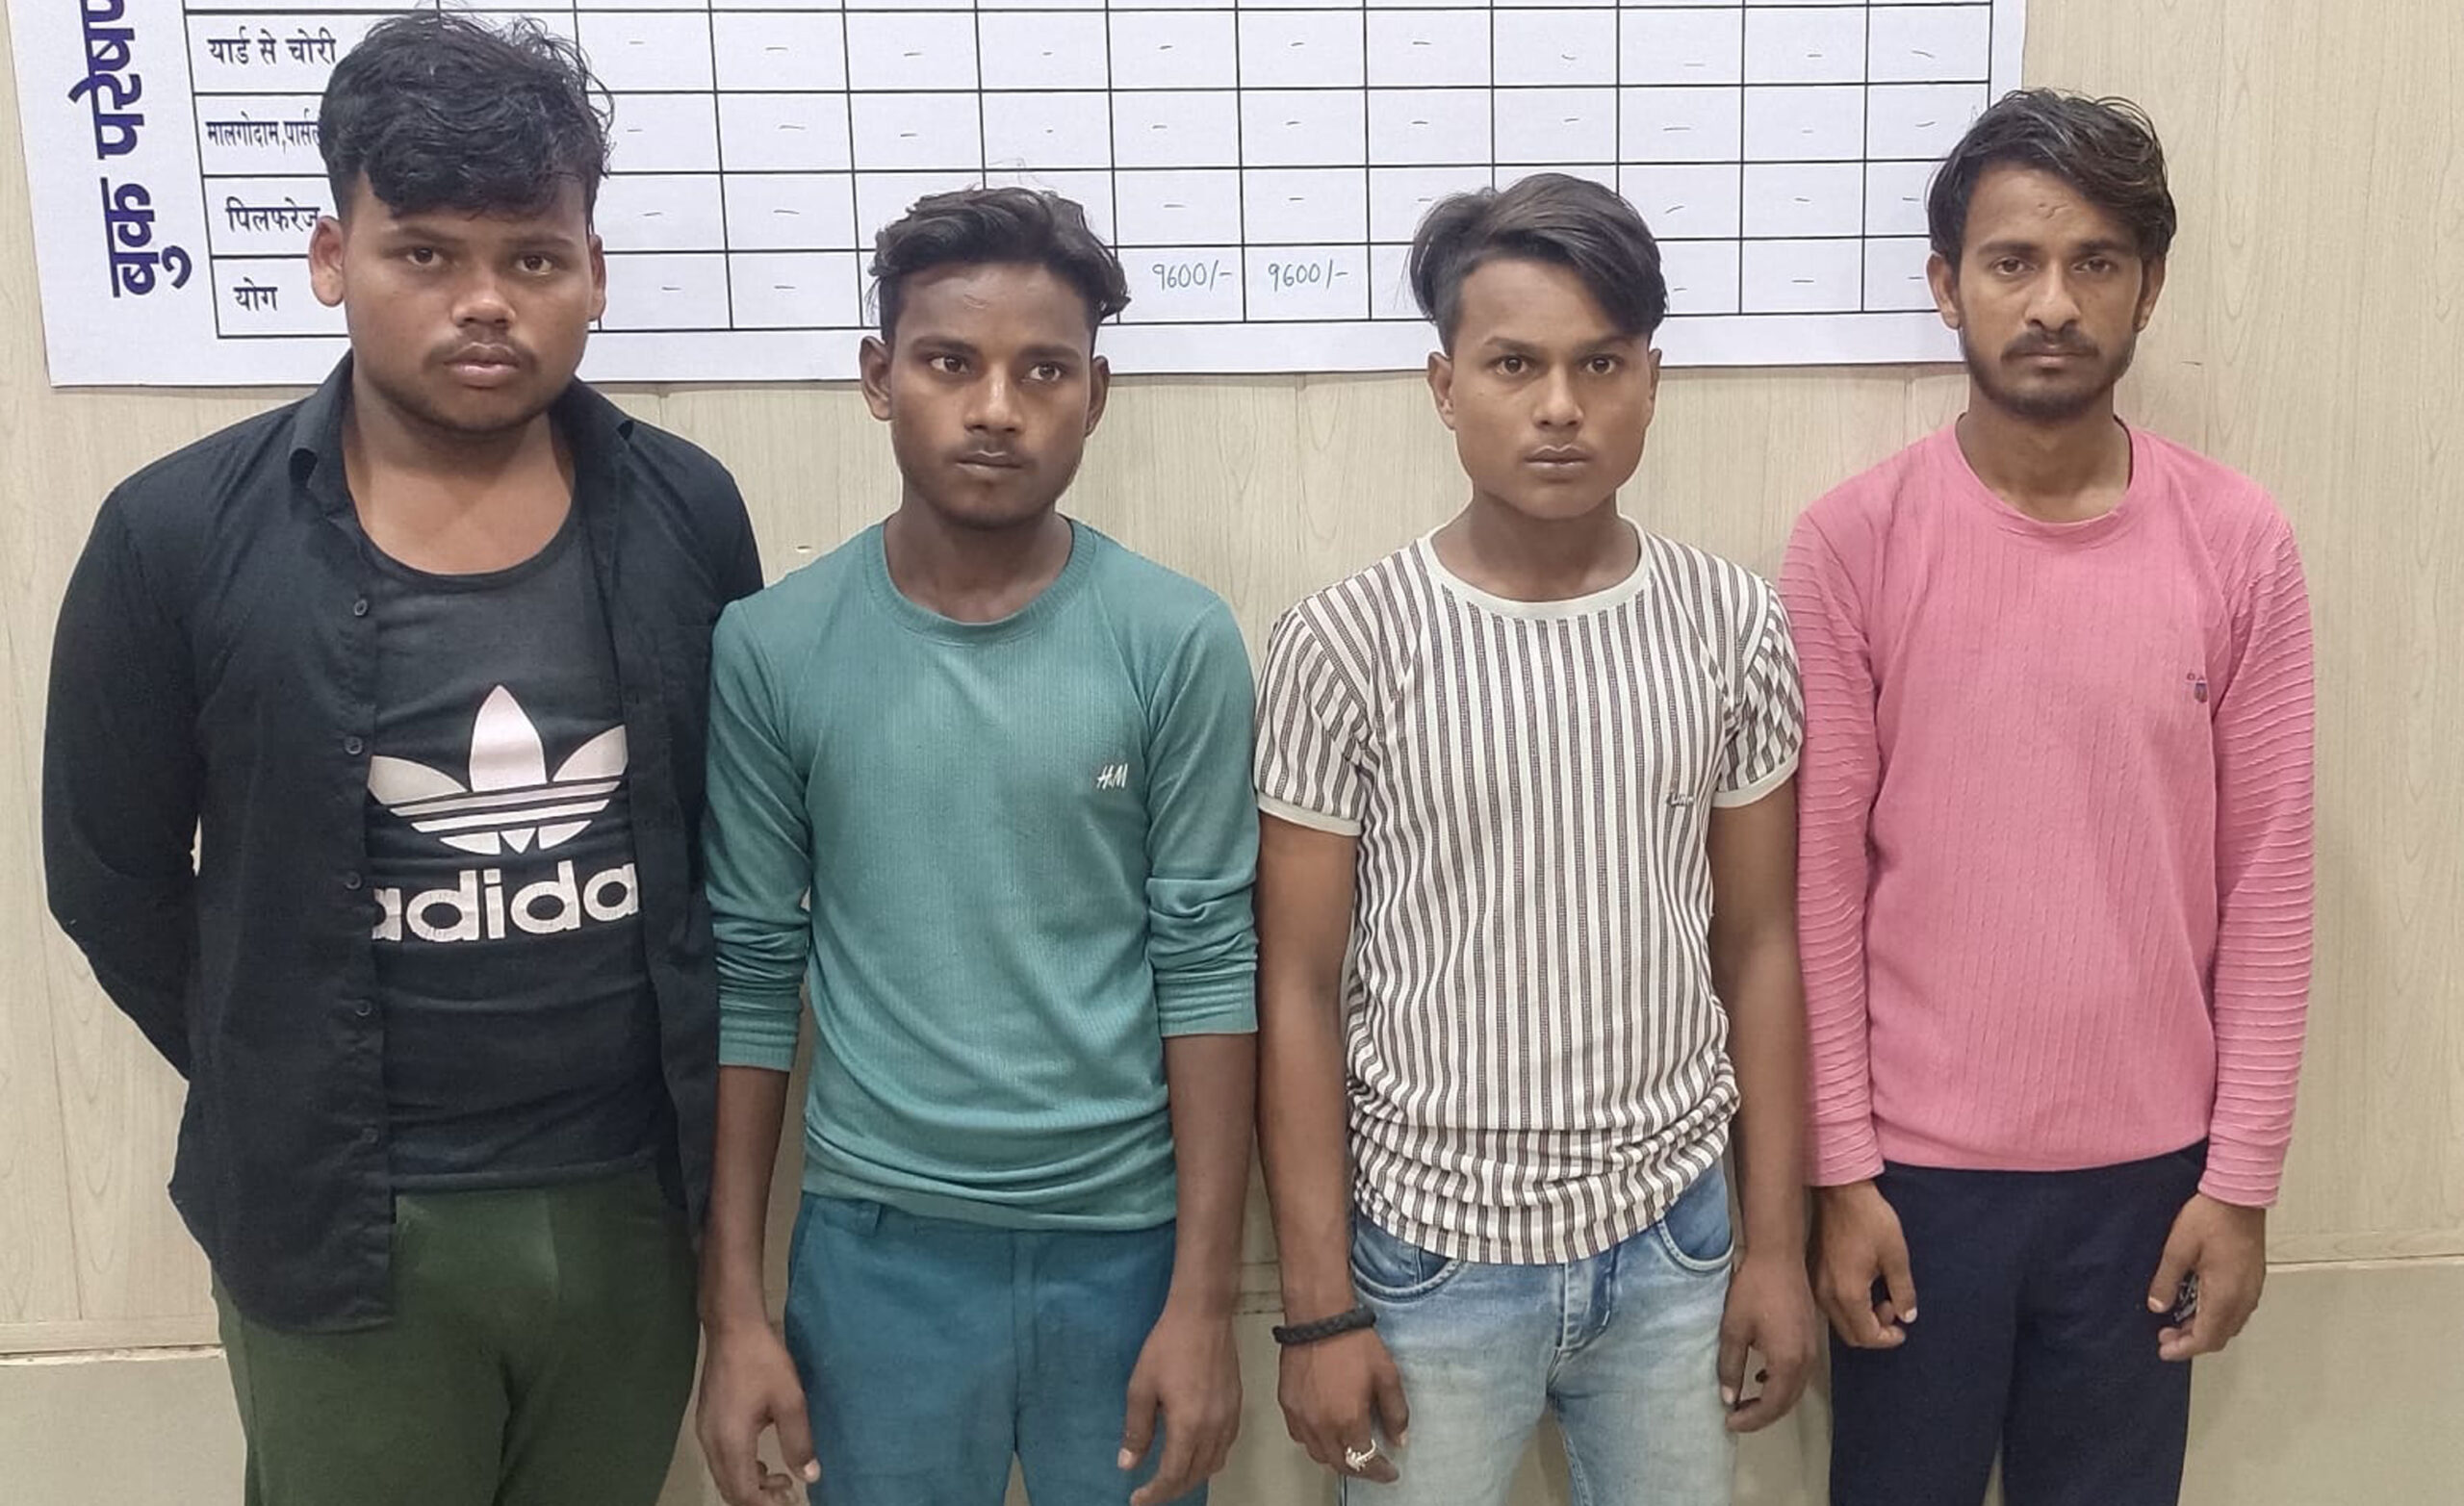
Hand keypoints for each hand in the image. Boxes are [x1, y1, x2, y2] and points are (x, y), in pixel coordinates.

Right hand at [695, 1320, 819, 1505]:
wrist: (733, 1329)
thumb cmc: (764, 1362)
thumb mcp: (790, 1402)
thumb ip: (799, 1443)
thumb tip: (810, 1476)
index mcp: (731, 1442)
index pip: (743, 1493)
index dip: (766, 1505)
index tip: (790, 1500)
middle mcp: (711, 1443)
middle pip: (730, 1489)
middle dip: (758, 1499)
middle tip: (787, 1493)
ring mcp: (705, 1432)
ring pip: (723, 1476)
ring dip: (749, 1484)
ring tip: (779, 1477)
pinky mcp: (706, 1421)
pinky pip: (720, 1460)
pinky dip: (739, 1468)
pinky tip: (760, 1458)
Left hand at [1120, 1298, 1242, 1505]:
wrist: (1204, 1316)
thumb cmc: (1167, 1347)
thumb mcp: (1141, 1388)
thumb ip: (1136, 1430)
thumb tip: (1128, 1464)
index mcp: (1188, 1427)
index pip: (1172, 1475)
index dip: (1154, 1493)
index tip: (1137, 1500)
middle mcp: (1214, 1429)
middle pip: (1195, 1475)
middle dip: (1171, 1490)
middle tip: (1150, 1493)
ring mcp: (1229, 1418)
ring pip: (1213, 1464)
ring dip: (1191, 1477)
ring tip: (1170, 1477)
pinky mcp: (1237, 1407)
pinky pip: (1224, 1447)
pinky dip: (1208, 1460)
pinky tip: (1194, 1453)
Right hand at [1277, 1324, 1408, 1484]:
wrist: (1320, 1319)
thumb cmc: (1353, 1342)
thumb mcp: (1387, 1376)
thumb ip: (1396, 1413)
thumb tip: (1399, 1439)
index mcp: (1348, 1420)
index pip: (1365, 1463)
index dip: (1380, 1471)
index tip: (1389, 1471)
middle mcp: (1322, 1425)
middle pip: (1340, 1464)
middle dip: (1359, 1469)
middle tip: (1373, 1465)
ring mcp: (1301, 1417)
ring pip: (1318, 1454)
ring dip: (1336, 1457)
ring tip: (1350, 1449)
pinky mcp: (1288, 1405)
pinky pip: (1300, 1436)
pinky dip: (1315, 1441)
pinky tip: (1325, 1430)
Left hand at [1717, 1249, 1818, 1431]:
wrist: (1779, 1257)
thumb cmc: (1753, 1290)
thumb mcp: (1733, 1330)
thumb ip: (1730, 1367)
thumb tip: (1728, 1398)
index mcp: (1787, 1362)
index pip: (1772, 1406)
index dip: (1751, 1420)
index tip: (1729, 1422)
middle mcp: (1806, 1361)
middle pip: (1787, 1402)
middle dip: (1762, 1415)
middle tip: (1736, 1417)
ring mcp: (1812, 1350)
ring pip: (1795, 1389)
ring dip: (1773, 1400)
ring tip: (1746, 1402)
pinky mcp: (1811, 1338)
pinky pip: (1799, 1373)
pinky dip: (1781, 1384)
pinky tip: (1761, 1376)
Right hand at [1813, 1180, 1917, 1348]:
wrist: (1840, 1192)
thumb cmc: (1871, 1220)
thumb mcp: (1896, 1256)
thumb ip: (1903, 1291)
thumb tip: (1907, 1316)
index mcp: (1849, 1293)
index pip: (1867, 1336)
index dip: (1888, 1339)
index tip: (1903, 1326)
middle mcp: (1827, 1295)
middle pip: (1851, 1335)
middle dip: (1875, 1330)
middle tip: (1892, 1305)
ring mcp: (1816, 1285)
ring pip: (1839, 1321)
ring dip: (1861, 1318)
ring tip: (1880, 1294)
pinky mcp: (1813, 1274)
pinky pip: (1831, 1305)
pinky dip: (1849, 1307)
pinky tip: (1862, 1285)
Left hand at [2148, 1194, 2266, 1360]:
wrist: (2239, 1196)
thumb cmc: (2211, 1218)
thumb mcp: (2177, 1249)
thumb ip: (2166, 1282)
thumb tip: (2158, 1306)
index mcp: (2225, 1295)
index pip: (2206, 1338)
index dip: (2183, 1349)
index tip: (2164, 1350)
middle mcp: (2243, 1297)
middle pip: (2219, 1336)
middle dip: (2192, 1341)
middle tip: (2166, 1335)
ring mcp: (2252, 1288)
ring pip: (2229, 1324)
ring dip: (2205, 1329)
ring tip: (2178, 1321)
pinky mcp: (2253, 1278)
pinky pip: (2236, 1309)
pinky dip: (2217, 1315)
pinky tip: (2198, 1304)